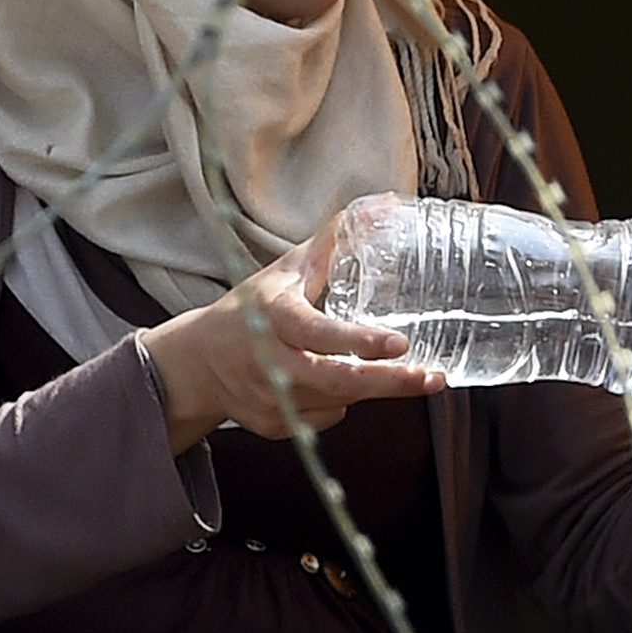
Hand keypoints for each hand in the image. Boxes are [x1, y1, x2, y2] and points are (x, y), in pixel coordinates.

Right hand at [146, 241, 442, 454]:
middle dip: (390, 383)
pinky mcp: (275, 425)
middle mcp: (271, 361)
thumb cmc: (252, 306)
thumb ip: (337, 241)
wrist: (198, 362)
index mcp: (275, 317)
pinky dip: (341, 401)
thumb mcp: (289, 269)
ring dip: (368, 387)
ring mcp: (272, 398)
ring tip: (383, 368)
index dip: (358, 341)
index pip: (318, 332)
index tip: (399, 343)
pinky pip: (327, 417)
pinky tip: (332, 382)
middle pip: (337, 381)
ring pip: (339, 400)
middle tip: (433, 379)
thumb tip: (389, 207)